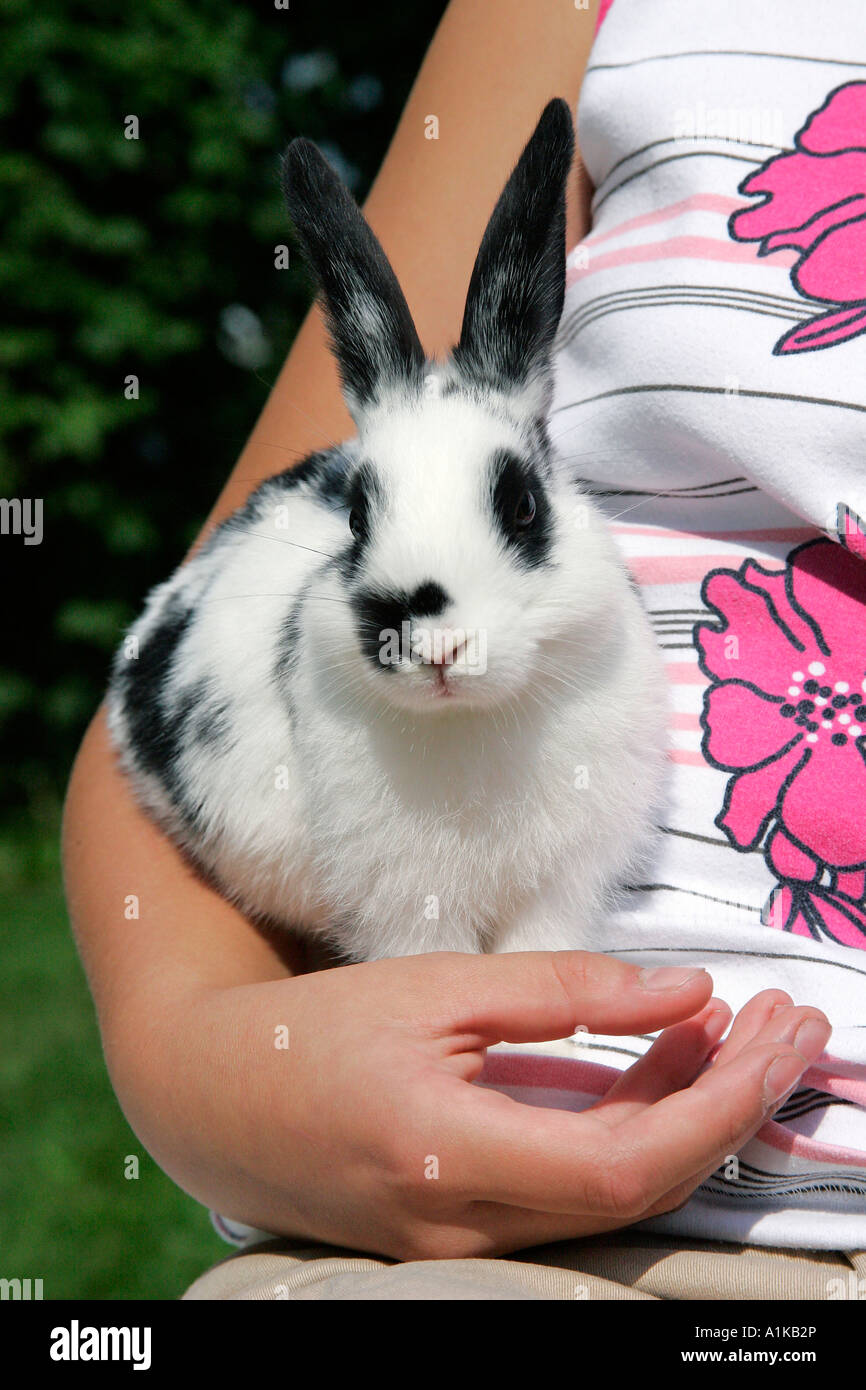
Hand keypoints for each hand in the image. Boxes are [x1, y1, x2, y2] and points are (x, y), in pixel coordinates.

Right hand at [110, 952, 829, 1260]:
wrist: (211, 1100)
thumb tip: (686, 991)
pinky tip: (657, 1075)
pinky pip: (571, 1198)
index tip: (767, 1036)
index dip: (714, 1108)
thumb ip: (563, 992)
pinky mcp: (462, 1237)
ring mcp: (462, 1248)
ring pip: (612, 1201)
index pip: (624, 1167)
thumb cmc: (312, 1033)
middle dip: (727, 1111)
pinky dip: (628, 1136)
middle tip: (782, 1027)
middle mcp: (463, 1229)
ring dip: (686, 1121)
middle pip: (638, 1193)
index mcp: (447, 1156)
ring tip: (734, 1036)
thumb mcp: (434, 987)